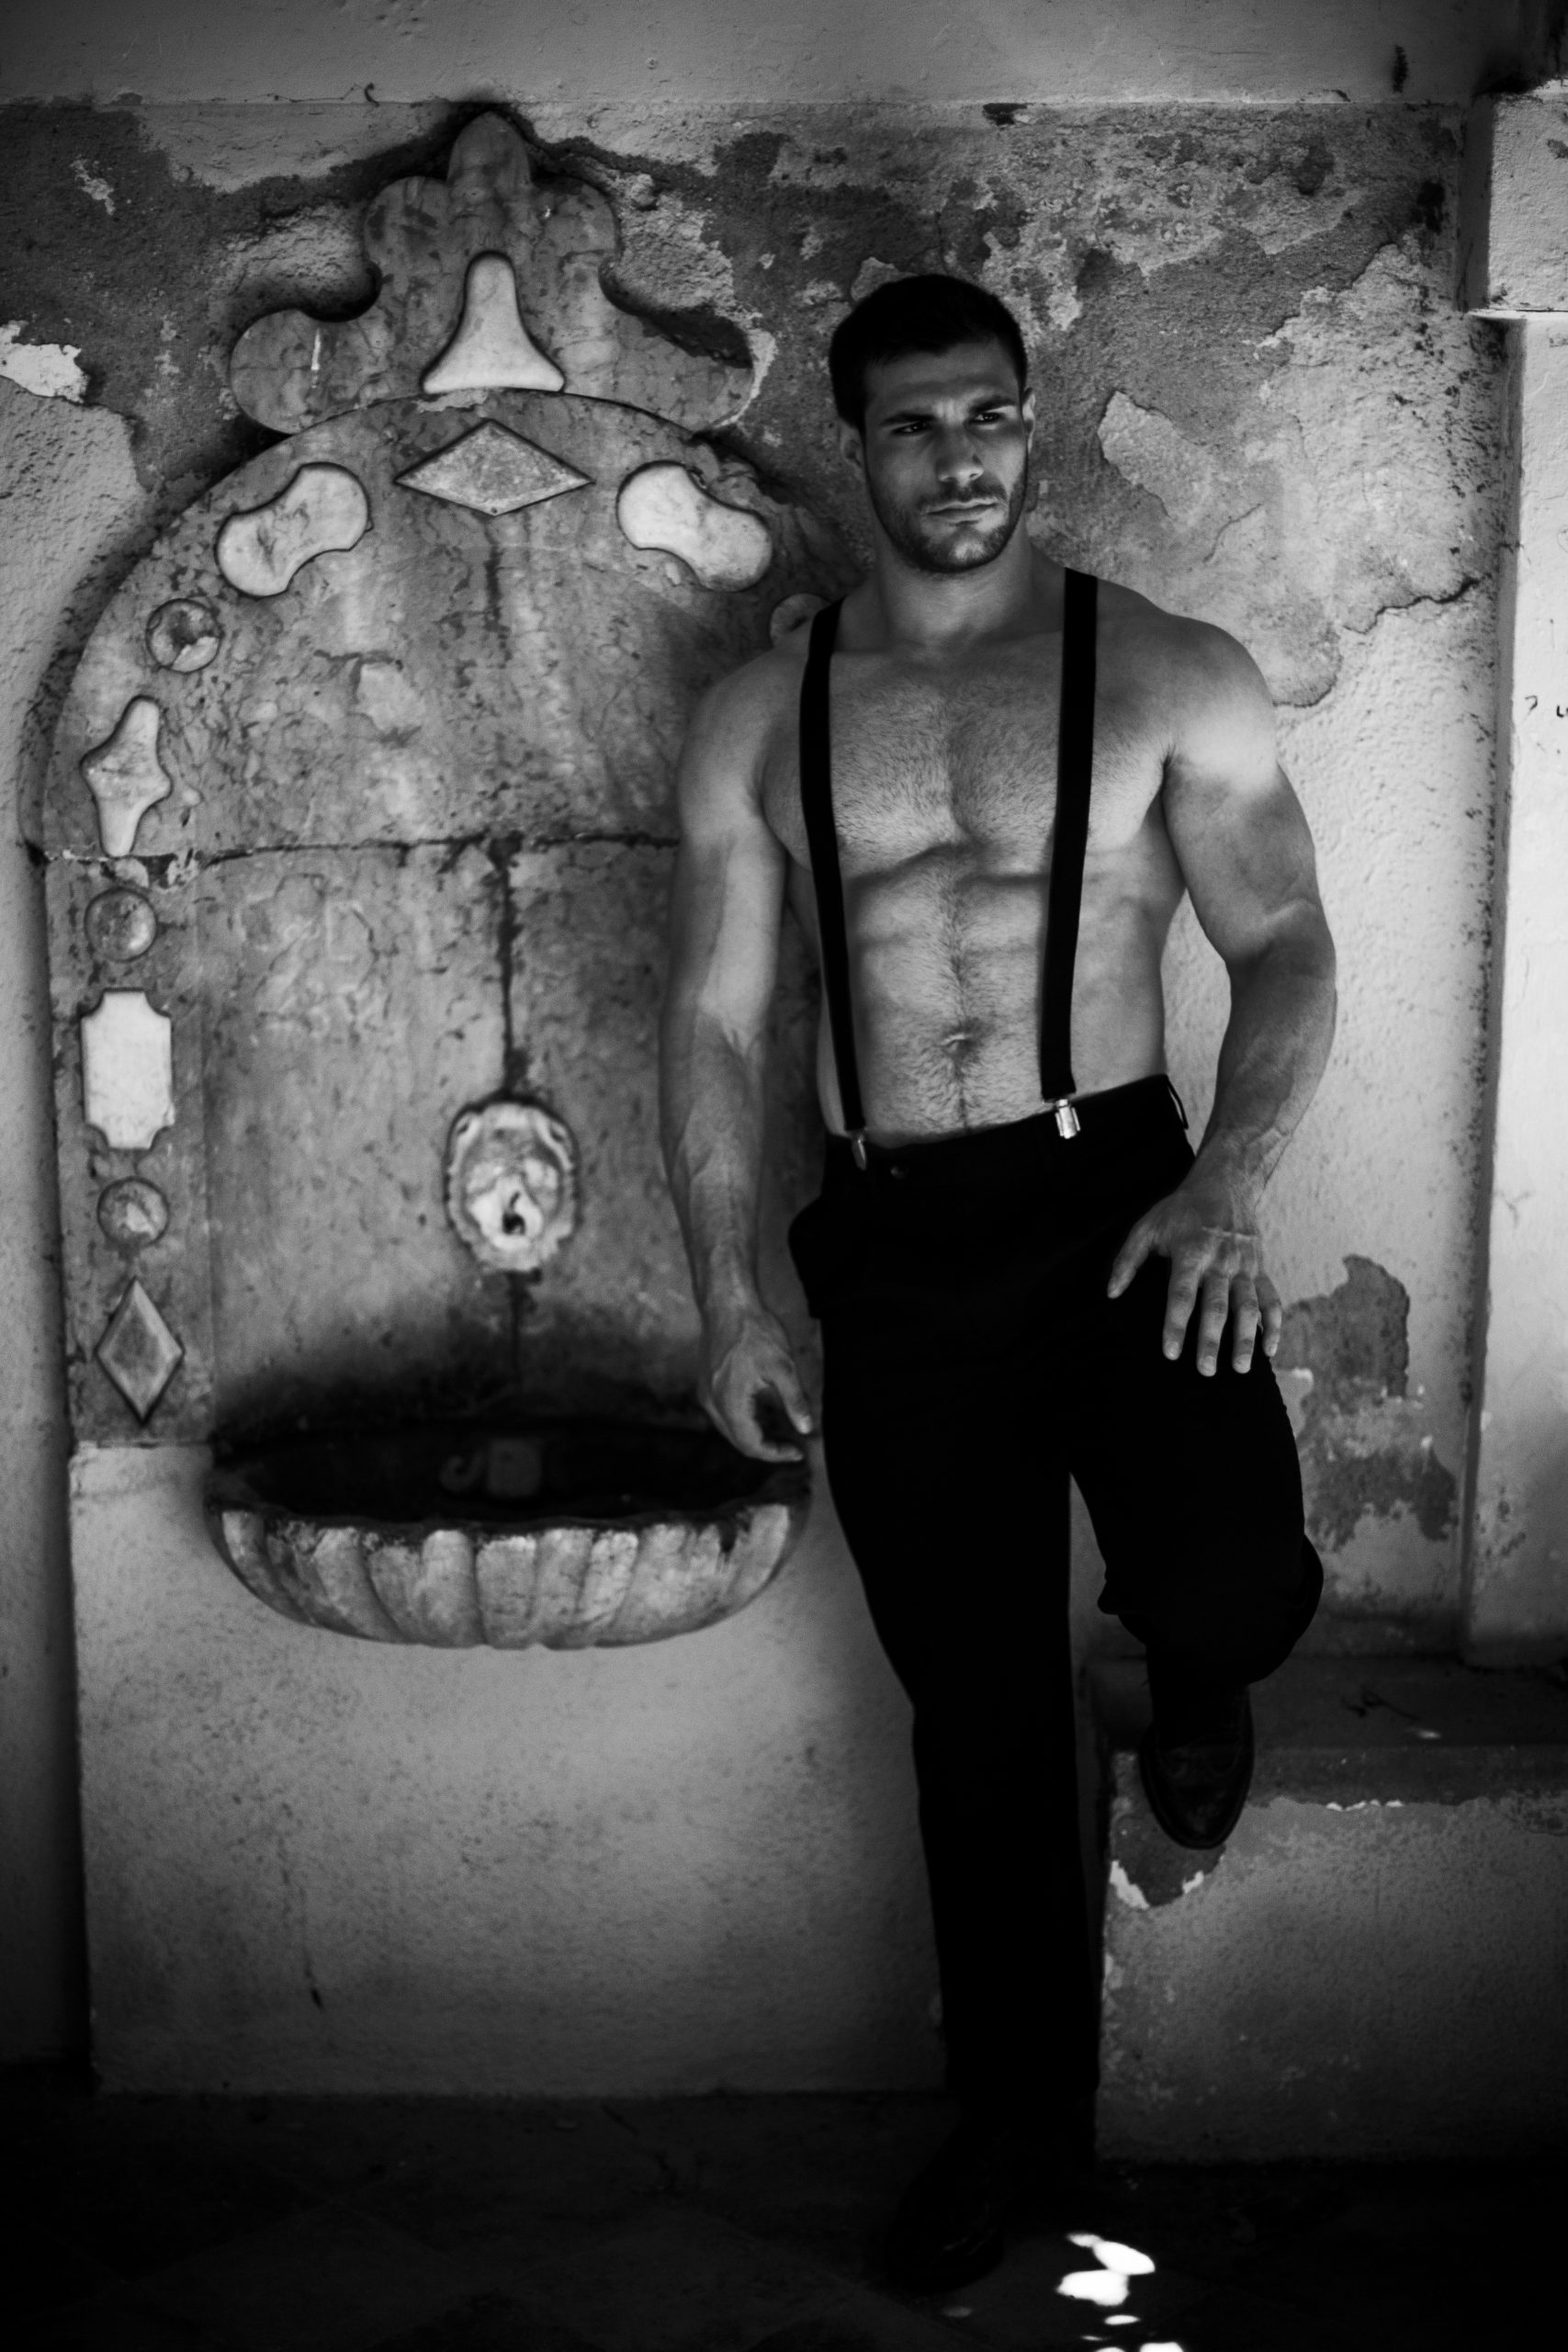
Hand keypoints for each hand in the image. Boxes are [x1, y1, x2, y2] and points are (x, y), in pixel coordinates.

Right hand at [699, 1303, 814, 1460]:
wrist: (727, 1304)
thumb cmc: (755, 1331)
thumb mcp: (783, 1367)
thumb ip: (795, 1402)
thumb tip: (807, 1428)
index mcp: (730, 1402)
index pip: (751, 1445)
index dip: (776, 1454)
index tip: (798, 1452)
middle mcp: (712, 1402)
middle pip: (739, 1441)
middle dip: (766, 1448)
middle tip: (793, 1446)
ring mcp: (706, 1393)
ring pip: (730, 1429)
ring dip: (754, 1435)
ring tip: (781, 1433)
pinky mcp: (705, 1384)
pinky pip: (724, 1414)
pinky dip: (743, 1421)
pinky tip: (763, 1414)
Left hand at [1107, 1167, 1280, 1376]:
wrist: (1225, 1184)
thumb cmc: (1179, 1211)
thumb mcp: (1147, 1227)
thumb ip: (1128, 1260)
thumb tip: (1111, 1293)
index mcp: (1191, 1251)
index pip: (1182, 1294)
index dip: (1176, 1324)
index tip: (1171, 1353)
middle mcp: (1221, 1261)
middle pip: (1217, 1306)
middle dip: (1212, 1340)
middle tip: (1205, 1371)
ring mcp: (1245, 1266)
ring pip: (1249, 1306)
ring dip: (1246, 1339)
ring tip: (1240, 1369)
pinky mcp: (1261, 1269)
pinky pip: (1272, 1299)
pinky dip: (1274, 1325)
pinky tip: (1270, 1351)